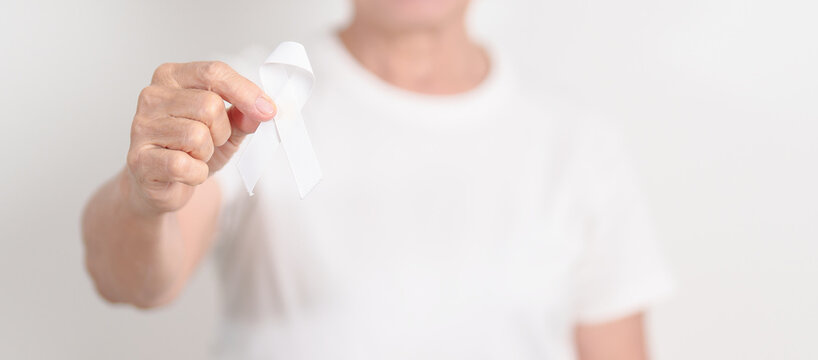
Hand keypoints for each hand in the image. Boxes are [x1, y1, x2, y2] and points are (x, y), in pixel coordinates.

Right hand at [126, 61, 276, 213]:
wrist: (164, 183)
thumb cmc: (192, 149)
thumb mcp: (226, 127)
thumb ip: (244, 114)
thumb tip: (263, 109)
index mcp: (173, 76)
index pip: (214, 72)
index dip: (246, 92)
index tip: (268, 110)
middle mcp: (152, 95)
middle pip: (209, 105)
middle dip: (222, 131)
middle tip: (211, 142)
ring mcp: (141, 126)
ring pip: (197, 136)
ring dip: (207, 153)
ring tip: (195, 155)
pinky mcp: (138, 159)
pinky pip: (183, 165)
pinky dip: (196, 174)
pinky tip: (187, 173)